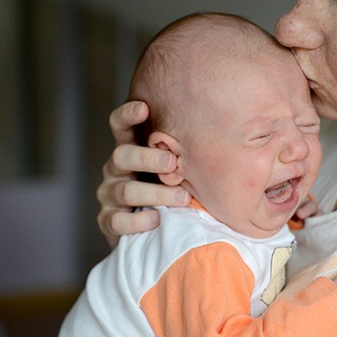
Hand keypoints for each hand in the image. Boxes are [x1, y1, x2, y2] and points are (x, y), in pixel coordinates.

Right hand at [96, 101, 189, 246]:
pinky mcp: (108, 220)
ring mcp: (109, 195)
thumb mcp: (176, 168)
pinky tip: (157, 219)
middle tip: (172, 162)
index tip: (144, 107)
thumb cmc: (171, 187)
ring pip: (126, 190)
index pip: (120, 126)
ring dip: (155, 193)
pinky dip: (138, 221)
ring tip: (182, 197)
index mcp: (130, 150)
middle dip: (147, 158)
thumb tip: (227, 132)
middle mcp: (116, 169)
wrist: (153, 229)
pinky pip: (118, 221)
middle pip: (122, 155)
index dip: (127, 115)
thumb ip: (186, 153)